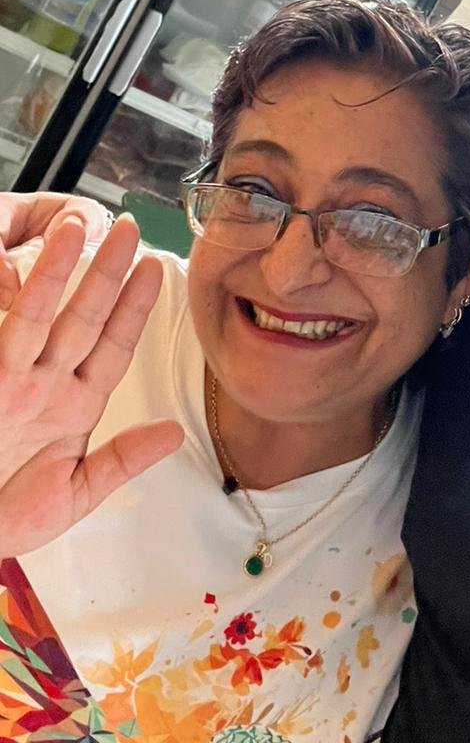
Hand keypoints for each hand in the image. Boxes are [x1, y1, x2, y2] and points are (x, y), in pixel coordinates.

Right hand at [0, 215, 182, 557]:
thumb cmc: (2, 519)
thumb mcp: (71, 495)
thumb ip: (120, 461)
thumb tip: (174, 433)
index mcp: (71, 405)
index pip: (111, 344)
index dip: (135, 307)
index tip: (156, 268)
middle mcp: (38, 383)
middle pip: (79, 316)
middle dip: (103, 272)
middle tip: (126, 227)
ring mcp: (4, 381)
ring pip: (33, 316)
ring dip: (52, 273)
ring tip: (71, 230)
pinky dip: (6, 300)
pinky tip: (8, 271)